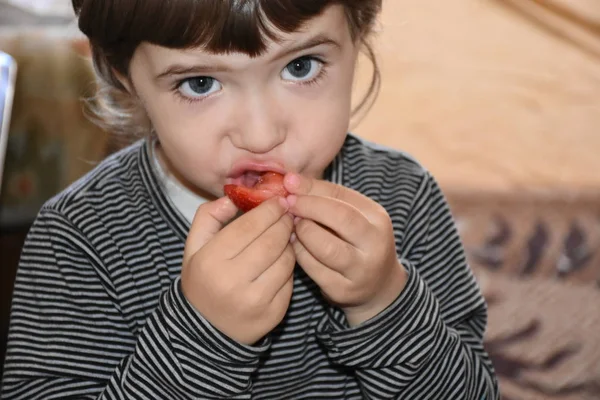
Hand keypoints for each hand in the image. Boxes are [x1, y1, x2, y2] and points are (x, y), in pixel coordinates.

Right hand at [181, 196, 295, 344]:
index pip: (249, 226)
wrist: (204, 332)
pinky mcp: (273, 314)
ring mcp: (255, 301)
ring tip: (284, 236)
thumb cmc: (202, 281)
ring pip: (286, 260)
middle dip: (284, 223)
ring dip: (289, 244)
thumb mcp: (194, 246)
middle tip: (287, 214)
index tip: (278, 201)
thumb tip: (234, 196)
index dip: (269, 209)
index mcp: (211, 261)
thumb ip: (209, 216)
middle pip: (272, 241)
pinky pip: (290, 281)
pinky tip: (281, 260)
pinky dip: (289, 267)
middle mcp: (233, 282)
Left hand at [284, 173, 407, 326]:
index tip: (290, 183)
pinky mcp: (342, 290)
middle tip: (288, 203)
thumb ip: (326, 197)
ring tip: (292, 225)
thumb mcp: (352, 215)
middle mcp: (375, 245)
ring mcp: (360, 270)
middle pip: (340, 219)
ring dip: (302, 232)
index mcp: (378, 219)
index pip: (343, 197)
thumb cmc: (357, 241)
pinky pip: (314, 268)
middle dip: (309, 207)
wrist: (377, 286)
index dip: (313, 189)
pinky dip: (298, 253)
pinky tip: (293, 244)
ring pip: (326, 247)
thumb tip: (291, 180)